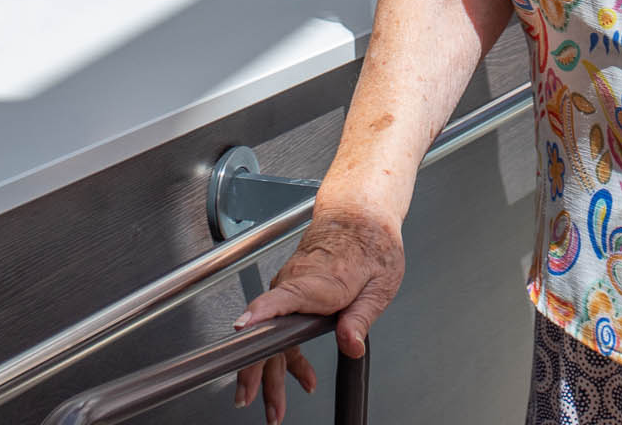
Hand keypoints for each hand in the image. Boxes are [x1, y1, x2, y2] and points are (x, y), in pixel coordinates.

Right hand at [233, 209, 404, 424]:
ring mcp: (290, 289)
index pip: (284, 298)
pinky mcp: (293, 293)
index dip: (261, 314)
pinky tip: (305, 379)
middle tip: (248, 397)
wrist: (359, 216)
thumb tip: (351, 345)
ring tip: (273, 410)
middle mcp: (296, 284)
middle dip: (256, 367)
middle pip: (270, 329)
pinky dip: (290, 358)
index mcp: (320, 281)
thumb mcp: (379, 285)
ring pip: (273, 335)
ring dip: (271, 374)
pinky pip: (284, 328)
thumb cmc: (371, 244)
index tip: (242, 328)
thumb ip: (360, 318)